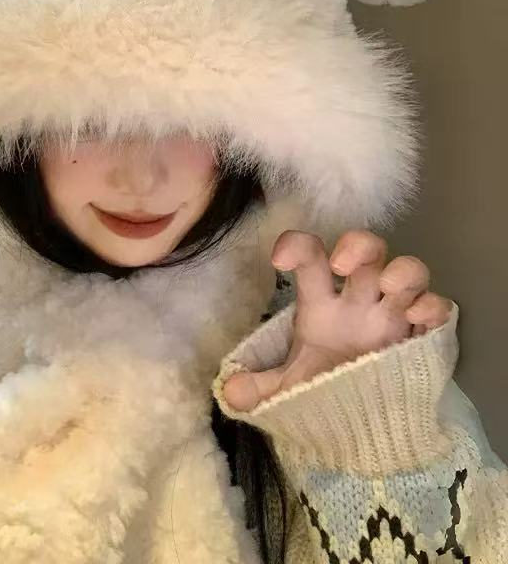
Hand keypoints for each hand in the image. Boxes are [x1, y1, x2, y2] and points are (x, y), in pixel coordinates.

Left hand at [224, 229, 454, 411]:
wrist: (364, 422)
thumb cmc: (325, 385)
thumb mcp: (290, 388)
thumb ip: (261, 387)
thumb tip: (230, 393)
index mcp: (321, 302)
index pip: (310, 256)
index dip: (297, 246)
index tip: (280, 259)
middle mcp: (359, 299)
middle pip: (365, 248)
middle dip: (358, 245)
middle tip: (342, 266)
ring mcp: (393, 313)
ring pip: (408, 268)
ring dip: (402, 270)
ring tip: (388, 286)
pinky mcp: (422, 334)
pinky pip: (438, 307)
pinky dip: (433, 307)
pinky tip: (418, 321)